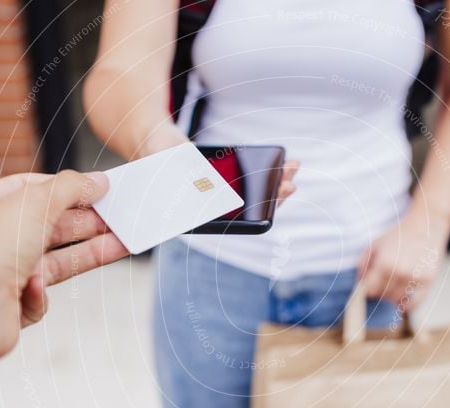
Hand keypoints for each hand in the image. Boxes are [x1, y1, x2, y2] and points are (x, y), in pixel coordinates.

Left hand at [0, 171, 127, 357]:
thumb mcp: (35, 202)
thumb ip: (72, 188)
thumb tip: (98, 181)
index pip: (30, 189)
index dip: (68, 188)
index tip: (101, 189)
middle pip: (48, 226)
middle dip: (86, 223)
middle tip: (120, 218)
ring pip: (52, 261)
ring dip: (87, 253)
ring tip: (123, 244)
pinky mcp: (8, 307)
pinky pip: (38, 295)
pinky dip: (41, 292)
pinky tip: (35, 288)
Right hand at [135, 125, 299, 203]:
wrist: (157, 143)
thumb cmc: (156, 153)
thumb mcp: (162, 155)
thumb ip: (175, 165)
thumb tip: (201, 176)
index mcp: (194, 215)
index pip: (228, 223)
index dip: (252, 217)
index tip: (270, 210)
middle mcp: (211, 211)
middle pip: (248, 212)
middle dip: (272, 198)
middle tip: (289, 186)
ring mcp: (223, 199)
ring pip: (256, 198)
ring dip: (277, 183)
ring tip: (294, 167)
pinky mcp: (230, 185)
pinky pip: (255, 183)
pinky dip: (271, 173)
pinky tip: (285, 163)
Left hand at [358, 212, 447, 311]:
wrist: (426, 225)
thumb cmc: (398, 235)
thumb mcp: (375, 245)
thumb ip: (363, 264)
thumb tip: (359, 284)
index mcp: (384, 264)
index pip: (369, 290)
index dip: (366, 290)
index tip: (368, 286)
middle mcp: (400, 273)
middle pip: (382, 296)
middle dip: (378, 291)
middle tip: (382, 282)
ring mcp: (415, 278)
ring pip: (396, 299)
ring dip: (391, 296)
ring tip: (392, 285)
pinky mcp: (428, 281)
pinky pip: (414, 303)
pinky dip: (406, 305)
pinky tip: (401, 301)